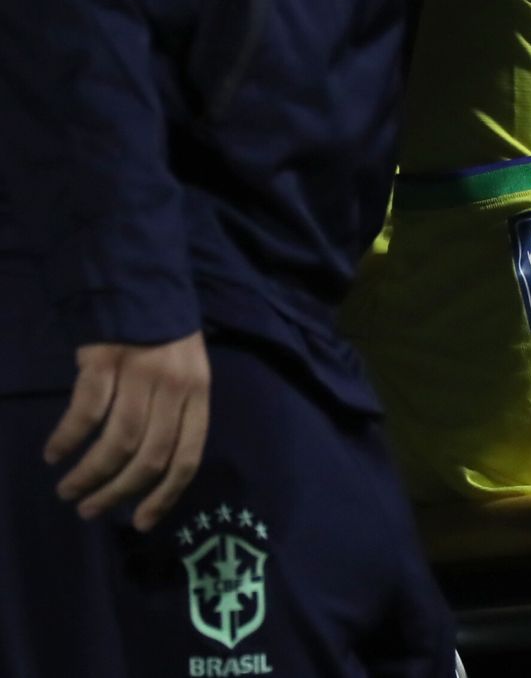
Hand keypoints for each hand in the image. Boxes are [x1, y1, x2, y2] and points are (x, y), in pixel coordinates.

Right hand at [45, 331, 210, 531]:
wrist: (142, 284)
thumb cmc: (164, 338)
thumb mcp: (188, 374)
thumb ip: (175, 415)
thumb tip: (149, 472)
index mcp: (199, 396)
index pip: (188, 458)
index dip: (164, 496)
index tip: (140, 522)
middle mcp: (175, 389)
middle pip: (149, 457)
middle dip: (118, 492)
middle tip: (89, 510)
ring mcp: (140, 374)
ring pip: (117, 442)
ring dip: (89, 473)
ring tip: (68, 489)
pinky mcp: (105, 361)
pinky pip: (86, 412)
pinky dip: (68, 438)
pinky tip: (54, 453)